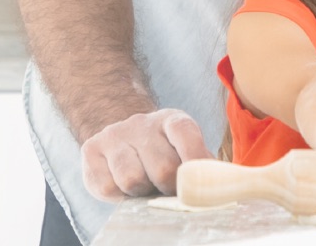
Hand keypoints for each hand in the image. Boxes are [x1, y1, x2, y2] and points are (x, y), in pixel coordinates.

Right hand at [79, 108, 211, 200]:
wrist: (122, 138)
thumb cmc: (163, 153)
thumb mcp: (186, 151)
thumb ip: (203, 165)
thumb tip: (225, 184)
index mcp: (172, 120)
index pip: (186, 135)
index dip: (196, 161)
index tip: (200, 185)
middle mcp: (142, 123)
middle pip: (162, 168)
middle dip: (169, 188)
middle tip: (169, 190)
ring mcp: (114, 134)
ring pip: (131, 178)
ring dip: (142, 191)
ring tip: (146, 186)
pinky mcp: (91, 151)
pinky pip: (107, 187)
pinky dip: (119, 196)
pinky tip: (125, 186)